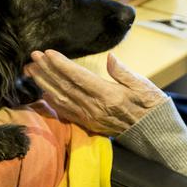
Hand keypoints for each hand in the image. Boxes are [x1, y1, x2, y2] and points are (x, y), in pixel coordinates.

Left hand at [25, 50, 166, 134]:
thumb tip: (110, 57)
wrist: (154, 134)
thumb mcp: (144, 85)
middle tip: (32, 57)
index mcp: (109, 95)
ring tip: (31, 70)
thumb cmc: (151, 106)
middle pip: (65, 87)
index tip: (47, 53)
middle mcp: (96, 108)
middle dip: (47, 71)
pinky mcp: (88, 124)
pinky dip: (52, 101)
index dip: (61, 65)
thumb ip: (123, 72)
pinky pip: (66, 112)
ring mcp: (90, 117)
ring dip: (44, 84)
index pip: (79, 77)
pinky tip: (43, 91)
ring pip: (61, 99)